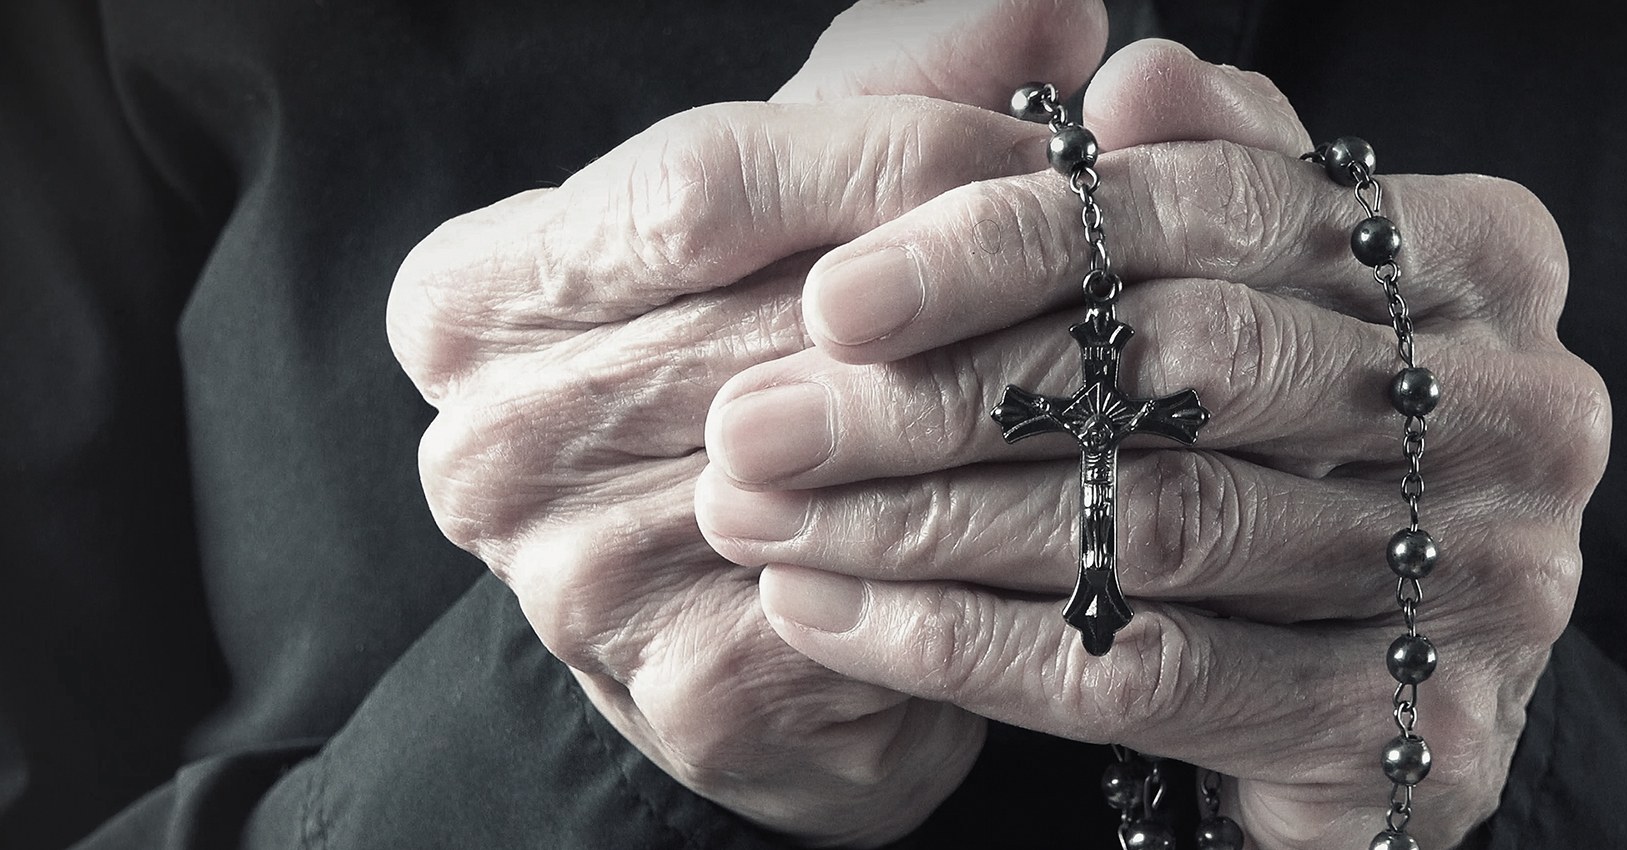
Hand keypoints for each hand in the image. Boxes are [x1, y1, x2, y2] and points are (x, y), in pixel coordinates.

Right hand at [387, 2, 1107, 845]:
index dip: (902, 151)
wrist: (739, 619)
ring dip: (1024, 397)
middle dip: (984, 272)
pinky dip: (1008, 522)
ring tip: (1134, 346)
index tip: (1046, 142)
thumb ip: (889, 91)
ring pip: (859, 451)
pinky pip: (895, 583)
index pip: (707, 181)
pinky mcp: (692, 694)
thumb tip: (1049, 6)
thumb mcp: (787, 207)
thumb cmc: (754, 374)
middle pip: (784, 317)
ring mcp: (580, 584)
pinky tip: (1094, 479)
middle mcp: (491, 445)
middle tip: (1132, 243)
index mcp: (473, 298)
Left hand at [698, 40, 1608, 848]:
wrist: (1372, 681)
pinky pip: (1149, 676)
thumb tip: (1137, 73)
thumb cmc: (1292, 441)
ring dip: (926, 520)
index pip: (1227, 211)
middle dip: (947, 394)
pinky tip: (830, 617)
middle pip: (1188, 373)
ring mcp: (1493, 577)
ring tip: (763, 514)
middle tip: (760, 418)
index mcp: (1488, 258)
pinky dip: (965, 646)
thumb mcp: (1255, 281)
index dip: (1014, 242)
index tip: (836, 293)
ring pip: (1156, 527)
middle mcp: (1525, 407)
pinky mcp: (1412, 727)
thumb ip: (1207, 172)